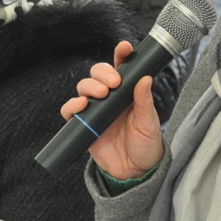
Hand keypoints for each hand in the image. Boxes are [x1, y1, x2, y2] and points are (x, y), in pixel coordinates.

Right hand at [60, 41, 163, 180]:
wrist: (135, 172)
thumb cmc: (145, 146)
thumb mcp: (149, 123)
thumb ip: (144, 101)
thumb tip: (145, 78)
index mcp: (128, 93)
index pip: (122, 68)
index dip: (122, 55)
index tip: (124, 48)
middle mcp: (110, 98)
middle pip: (98, 75)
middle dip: (102, 73)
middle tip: (113, 83)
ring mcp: (96, 110)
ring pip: (84, 88)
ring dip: (88, 86)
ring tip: (100, 95)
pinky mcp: (84, 125)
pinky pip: (71, 111)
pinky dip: (72, 105)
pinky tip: (81, 106)